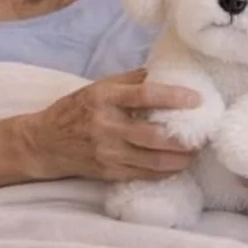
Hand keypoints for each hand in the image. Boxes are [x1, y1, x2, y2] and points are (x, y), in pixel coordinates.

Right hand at [22, 69, 202, 182]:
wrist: (43, 143)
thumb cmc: (75, 110)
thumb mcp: (98, 86)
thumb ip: (131, 80)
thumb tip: (163, 72)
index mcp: (105, 98)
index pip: (145, 95)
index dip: (174, 97)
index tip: (196, 99)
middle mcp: (107, 126)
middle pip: (153, 135)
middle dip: (183, 138)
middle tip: (203, 134)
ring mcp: (107, 152)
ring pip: (153, 160)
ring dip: (180, 158)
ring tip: (195, 152)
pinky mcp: (108, 172)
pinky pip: (144, 174)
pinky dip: (164, 171)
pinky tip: (177, 165)